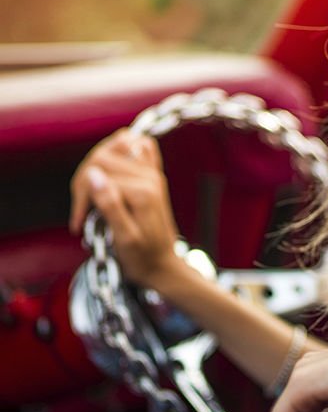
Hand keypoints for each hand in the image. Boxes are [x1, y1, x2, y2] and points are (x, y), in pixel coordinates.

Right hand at [69, 128, 180, 288]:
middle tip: (83, 211)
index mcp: (142, 191)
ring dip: (96, 167)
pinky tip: (111, 172)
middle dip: (84, 181)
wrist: (163, 265)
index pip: (96, 172)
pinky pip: (139, 146)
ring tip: (92, 194)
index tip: (79, 224)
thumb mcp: (123, 238)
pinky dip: (121, 151)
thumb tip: (92, 174)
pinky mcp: (153, 174)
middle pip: (102, 156)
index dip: (81, 198)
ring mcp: (153, 173)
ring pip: (114, 148)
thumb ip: (110, 205)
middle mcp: (150, 176)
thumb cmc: (142, 258)